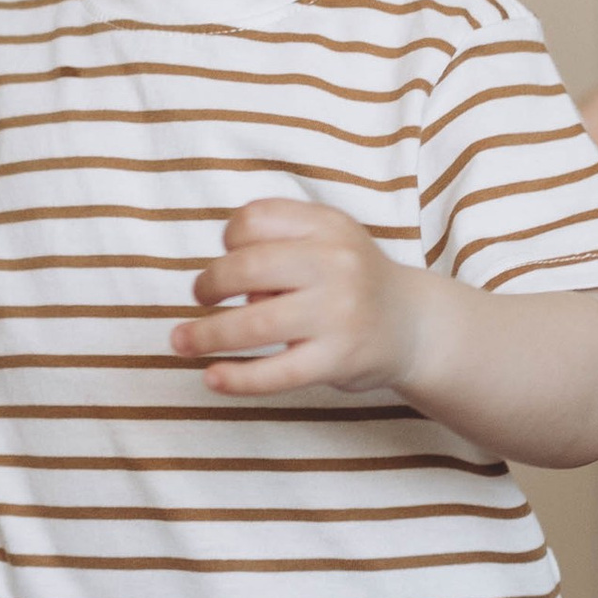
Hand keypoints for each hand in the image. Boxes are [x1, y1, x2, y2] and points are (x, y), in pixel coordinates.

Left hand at [170, 198, 424, 402]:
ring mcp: (339, 312)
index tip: (230, 258)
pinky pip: (278, 373)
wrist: (414, 325)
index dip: (229, 240)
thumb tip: (221, 280)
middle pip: (247, 267)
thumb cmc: (352, 280)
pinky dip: (238, 378)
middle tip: (200, 299)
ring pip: (256, 324)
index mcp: (327, 225)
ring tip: (182, 342)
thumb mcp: (328, 240)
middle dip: (209, 285)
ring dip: (207, 335)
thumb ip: (279, 243)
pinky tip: (212, 378)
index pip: (255, 219)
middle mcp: (337, 263)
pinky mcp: (339, 358)